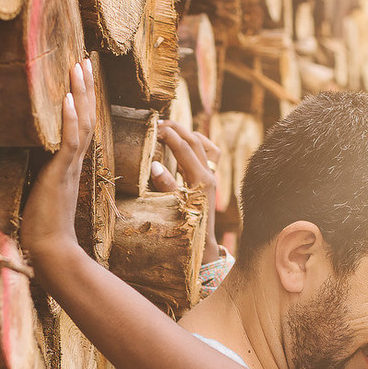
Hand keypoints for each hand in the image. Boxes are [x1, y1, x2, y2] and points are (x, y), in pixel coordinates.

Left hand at [19, 59, 96, 261]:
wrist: (50, 253)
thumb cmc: (43, 233)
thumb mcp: (39, 196)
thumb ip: (39, 181)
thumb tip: (27, 171)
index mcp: (70, 167)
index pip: (81, 127)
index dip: (82, 102)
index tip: (81, 79)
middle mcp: (74, 164)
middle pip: (87, 118)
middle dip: (86, 88)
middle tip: (85, 60)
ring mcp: (70, 168)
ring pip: (83, 123)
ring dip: (81, 93)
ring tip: (80, 67)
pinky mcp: (61, 174)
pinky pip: (70, 141)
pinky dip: (70, 118)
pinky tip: (68, 97)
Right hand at [151, 122, 222, 264]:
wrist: (203, 243)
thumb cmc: (186, 228)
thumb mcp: (172, 207)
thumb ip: (165, 186)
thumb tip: (155, 165)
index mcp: (200, 179)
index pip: (184, 148)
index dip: (169, 135)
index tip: (154, 128)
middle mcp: (209, 174)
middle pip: (194, 140)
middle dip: (177, 129)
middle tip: (158, 125)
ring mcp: (213, 175)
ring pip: (204, 144)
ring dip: (187, 133)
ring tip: (170, 130)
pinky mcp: (211, 178)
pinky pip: (210, 153)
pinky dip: (198, 143)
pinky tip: (184, 144)